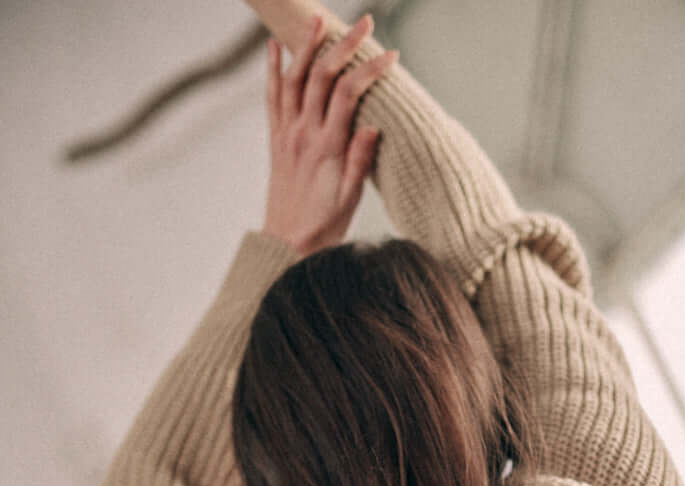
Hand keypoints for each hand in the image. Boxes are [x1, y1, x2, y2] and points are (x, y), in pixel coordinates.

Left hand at [262, 12, 397, 256]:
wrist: (287, 244)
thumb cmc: (325, 225)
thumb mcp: (351, 198)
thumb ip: (360, 160)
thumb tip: (373, 126)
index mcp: (327, 147)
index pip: (349, 94)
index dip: (370, 71)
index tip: (392, 57)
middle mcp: (303, 134)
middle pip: (322, 75)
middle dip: (344, 45)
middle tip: (364, 23)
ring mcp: (286, 133)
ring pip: (294, 78)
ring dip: (306, 45)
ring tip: (319, 19)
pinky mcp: (276, 138)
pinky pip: (272, 96)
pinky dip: (273, 69)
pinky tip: (276, 46)